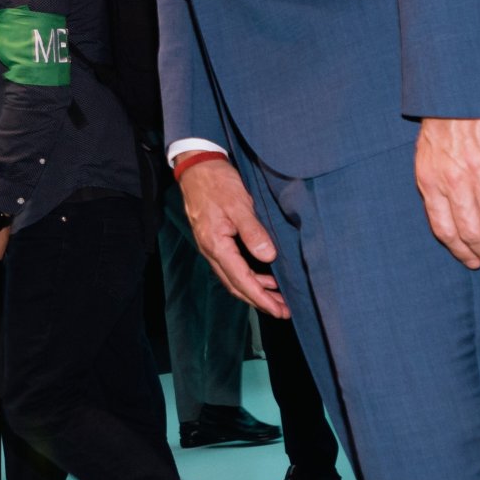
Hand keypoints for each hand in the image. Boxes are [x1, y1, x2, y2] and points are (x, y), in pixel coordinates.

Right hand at [175, 157, 291, 320]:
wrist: (197, 167)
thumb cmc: (217, 183)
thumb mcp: (239, 205)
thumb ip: (253, 232)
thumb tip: (268, 257)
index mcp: (216, 245)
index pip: (241, 280)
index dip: (261, 298)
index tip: (278, 310)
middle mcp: (211, 251)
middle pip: (236, 286)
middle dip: (259, 301)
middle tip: (283, 311)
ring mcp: (211, 247)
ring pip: (233, 278)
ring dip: (255, 290)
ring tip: (278, 298)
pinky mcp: (215, 241)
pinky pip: (231, 267)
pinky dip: (249, 276)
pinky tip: (264, 276)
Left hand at [415, 116, 479, 269]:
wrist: (461, 88)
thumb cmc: (442, 120)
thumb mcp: (427, 155)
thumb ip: (436, 183)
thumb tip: (448, 210)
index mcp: (432, 183)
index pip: (445, 231)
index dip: (462, 252)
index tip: (475, 263)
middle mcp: (455, 184)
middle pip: (474, 233)